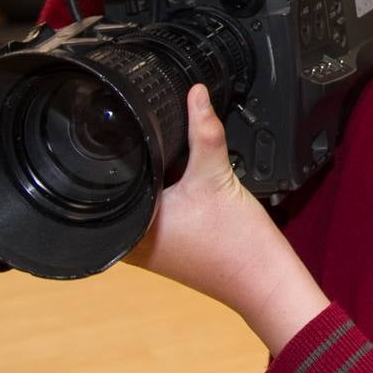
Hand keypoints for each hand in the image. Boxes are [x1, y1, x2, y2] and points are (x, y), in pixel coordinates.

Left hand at [125, 85, 328, 354]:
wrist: (265, 279)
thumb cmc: (236, 242)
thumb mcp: (216, 175)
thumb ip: (204, 131)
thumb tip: (195, 93)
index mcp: (129, 228)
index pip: (107, 178)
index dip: (115, 148)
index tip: (123, 121)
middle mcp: (130, 242)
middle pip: (123, 187)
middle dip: (137, 159)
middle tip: (148, 127)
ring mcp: (148, 248)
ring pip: (141, 197)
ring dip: (154, 175)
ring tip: (166, 147)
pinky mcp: (168, 246)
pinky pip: (156, 209)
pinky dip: (166, 190)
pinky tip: (180, 174)